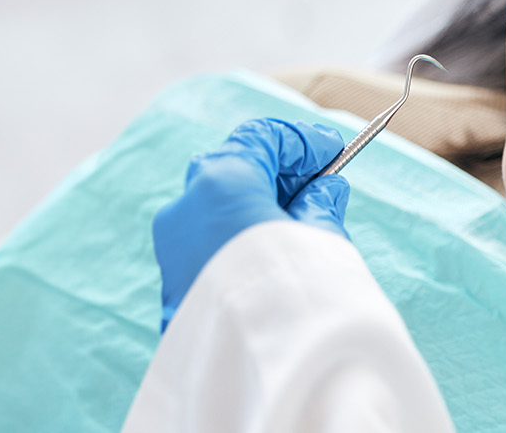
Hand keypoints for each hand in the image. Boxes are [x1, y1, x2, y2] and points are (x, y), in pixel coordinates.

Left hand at [152, 118, 351, 330]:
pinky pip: (207, 242)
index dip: (304, 141)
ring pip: (217, 206)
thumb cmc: (291, 294)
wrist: (254, 367)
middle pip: (235, 168)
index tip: (334, 150)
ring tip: (303, 225)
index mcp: (222, 180)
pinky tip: (272, 254)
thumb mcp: (320, 237)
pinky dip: (238, 236)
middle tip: (323, 185)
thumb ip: (320, 205)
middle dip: (281, 173)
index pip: (262, 138)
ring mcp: (172, 244)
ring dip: (258, 206)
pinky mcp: (171, 280)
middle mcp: (186, 205)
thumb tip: (325, 190)